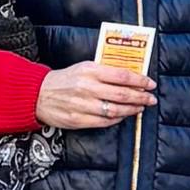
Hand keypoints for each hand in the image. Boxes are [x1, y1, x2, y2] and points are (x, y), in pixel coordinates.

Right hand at [32, 58, 147, 134]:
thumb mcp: (84, 67)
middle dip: (140, 97)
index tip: (150, 83)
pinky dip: (117, 120)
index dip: (140, 81)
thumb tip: (131, 77)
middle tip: (151, 98)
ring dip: (131, 110)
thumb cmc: (65, 79)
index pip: (122, 76)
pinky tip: (123, 116)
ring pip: (115, 110)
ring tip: (140, 108)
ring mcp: (82, 105)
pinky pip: (103, 122)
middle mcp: (87, 87)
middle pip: (122, 94)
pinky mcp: (78, 120)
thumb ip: (105, 71)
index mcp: (90, 70)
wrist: (38, 94)